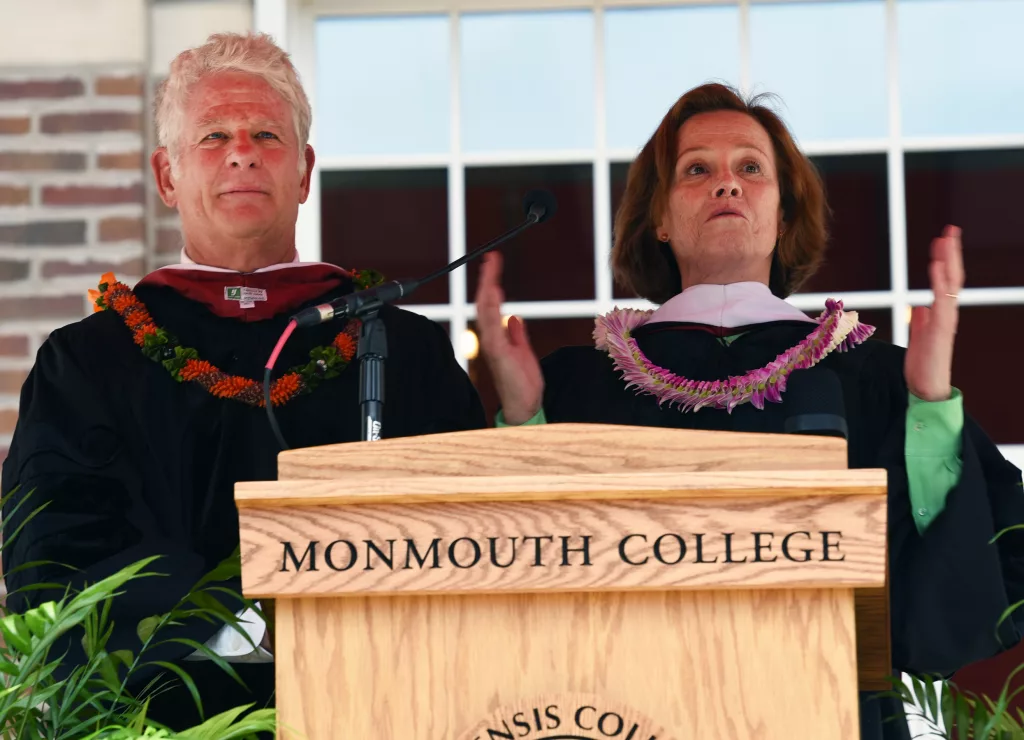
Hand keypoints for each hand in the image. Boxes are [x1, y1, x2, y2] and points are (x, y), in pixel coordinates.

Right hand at [475, 252, 543, 424]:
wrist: (524, 405)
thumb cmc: (523, 382)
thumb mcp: (523, 352)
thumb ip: (517, 334)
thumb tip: (514, 318)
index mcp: (496, 337)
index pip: (491, 305)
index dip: (491, 284)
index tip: (494, 265)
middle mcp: (491, 338)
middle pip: (485, 303)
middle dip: (488, 279)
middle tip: (492, 258)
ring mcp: (493, 345)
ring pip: (486, 311)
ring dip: (488, 288)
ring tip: (491, 269)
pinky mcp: (499, 353)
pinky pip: (493, 326)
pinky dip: (492, 309)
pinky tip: (494, 293)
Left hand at [904, 225, 963, 401]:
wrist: (926, 388)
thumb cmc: (923, 364)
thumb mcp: (918, 337)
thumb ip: (920, 320)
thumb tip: (919, 307)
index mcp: (942, 313)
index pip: (947, 281)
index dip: (945, 260)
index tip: (942, 240)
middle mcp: (947, 313)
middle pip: (953, 276)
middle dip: (951, 253)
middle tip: (950, 230)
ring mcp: (945, 319)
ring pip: (950, 284)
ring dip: (947, 261)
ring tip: (945, 240)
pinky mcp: (940, 328)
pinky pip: (942, 300)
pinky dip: (939, 281)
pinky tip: (936, 266)